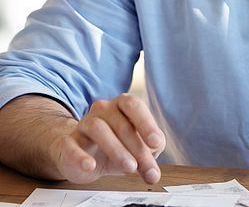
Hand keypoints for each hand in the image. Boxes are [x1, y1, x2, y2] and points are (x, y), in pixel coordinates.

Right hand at [49, 93, 165, 183]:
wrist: (82, 157)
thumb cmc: (116, 146)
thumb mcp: (137, 147)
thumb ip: (150, 151)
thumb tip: (154, 164)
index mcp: (122, 105)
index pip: (134, 106)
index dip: (146, 123)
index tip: (156, 142)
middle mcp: (103, 109)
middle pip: (121, 123)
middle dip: (137, 147)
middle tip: (146, 167)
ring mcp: (84, 124)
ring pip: (98, 129)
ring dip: (117, 149)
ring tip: (129, 167)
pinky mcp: (68, 142)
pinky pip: (71, 146)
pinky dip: (80, 156)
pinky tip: (90, 165)